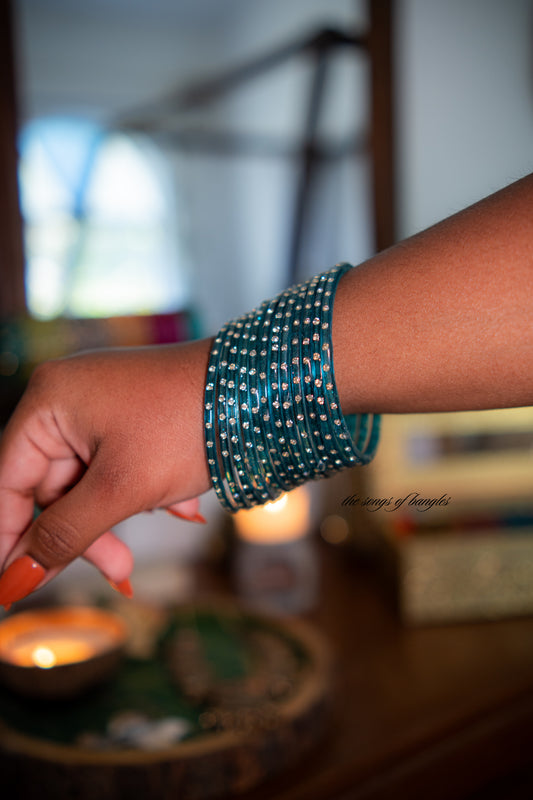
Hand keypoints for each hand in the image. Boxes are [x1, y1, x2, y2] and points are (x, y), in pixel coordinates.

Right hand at [0, 339, 211, 605]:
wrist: (260, 390)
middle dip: (82, 533)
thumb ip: (65, 535)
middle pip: (50, 485)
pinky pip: (118, 466)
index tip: (10, 588)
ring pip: (88, 481)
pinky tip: (180, 504)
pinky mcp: (134, 415)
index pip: (7, 481)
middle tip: (116, 571)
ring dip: (116, 517)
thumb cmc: (188, 426)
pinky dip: (140, 493)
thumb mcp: (122, 489)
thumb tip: (19, 577)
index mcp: (50, 402)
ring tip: (158, 531)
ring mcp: (103, 404)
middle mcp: (69, 398)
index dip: (8, 538)